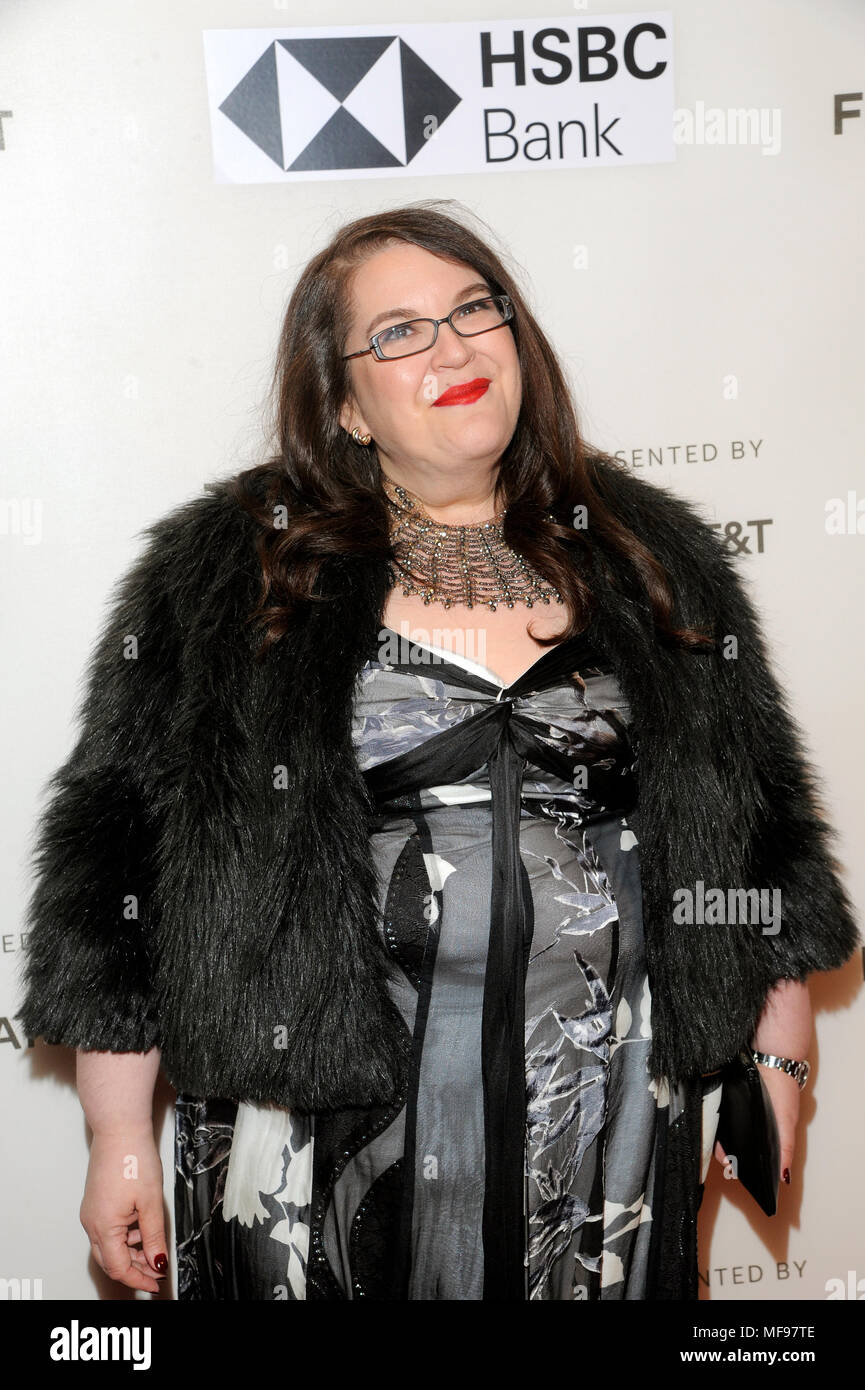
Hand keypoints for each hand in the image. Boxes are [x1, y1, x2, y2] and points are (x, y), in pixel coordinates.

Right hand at [80, 1129, 167, 1292]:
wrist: (119, 1129)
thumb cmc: (133, 1158)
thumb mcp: (151, 1202)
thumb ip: (153, 1237)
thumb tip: (158, 1263)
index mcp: (103, 1227)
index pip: (119, 1267)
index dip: (138, 1279)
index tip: (156, 1283)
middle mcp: (91, 1223)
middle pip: (110, 1261)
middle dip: (134, 1270)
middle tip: (156, 1273)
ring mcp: (91, 1213)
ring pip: (108, 1246)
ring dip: (130, 1254)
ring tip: (153, 1251)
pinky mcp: (95, 1203)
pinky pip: (106, 1230)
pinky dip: (124, 1238)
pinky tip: (141, 1231)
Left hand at [713, 1065, 800, 1186]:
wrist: (770, 1058)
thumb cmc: (783, 1089)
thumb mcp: (786, 1122)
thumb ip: (785, 1148)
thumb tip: (784, 1176)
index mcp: (763, 1130)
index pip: (749, 1152)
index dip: (742, 1163)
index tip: (735, 1172)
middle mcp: (747, 1120)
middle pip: (733, 1143)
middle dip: (729, 1156)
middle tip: (727, 1164)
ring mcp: (734, 1109)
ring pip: (722, 1131)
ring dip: (719, 1143)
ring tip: (721, 1153)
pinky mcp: (724, 1096)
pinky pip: (715, 1113)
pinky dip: (713, 1122)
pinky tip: (711, 1129)